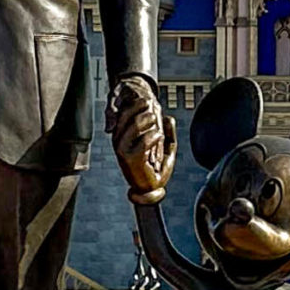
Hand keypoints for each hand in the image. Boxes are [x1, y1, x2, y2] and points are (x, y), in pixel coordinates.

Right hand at [107, 77, 172, 203]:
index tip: (148, 99)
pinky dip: (152, 136)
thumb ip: (168, 132)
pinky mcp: (131, 160)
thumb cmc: (156, 170)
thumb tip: (169, 118)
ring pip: (131, 128)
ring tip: (155, 118)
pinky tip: (159, 135)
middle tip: (152, 104)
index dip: (134, 104)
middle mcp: (120, 142)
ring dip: (144, 120)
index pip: (123, 115)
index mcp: (124, 137)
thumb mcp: (165, 148)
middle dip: (138, 107)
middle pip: (124, 117)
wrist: (152, 190)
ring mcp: (123, 151)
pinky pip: (141, 142)